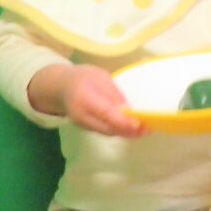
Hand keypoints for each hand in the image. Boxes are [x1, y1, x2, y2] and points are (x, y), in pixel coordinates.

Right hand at [29, 64, 145, 137]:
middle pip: (108, 128)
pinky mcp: (88, 128)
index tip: (139, 123)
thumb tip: (129, 107)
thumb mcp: (100, 77)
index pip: (105, 113)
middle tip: (150, 127)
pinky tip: (134, 128)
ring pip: (108, 132)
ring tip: (147, 129)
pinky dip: (121, 131)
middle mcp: (82, 115)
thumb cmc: (82, 77)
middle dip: (130, 130)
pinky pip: (106, 131)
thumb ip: (113, 93)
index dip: (123, 120)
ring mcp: (84, 125)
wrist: (60, 87)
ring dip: (127, 133)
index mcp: (84, 98)